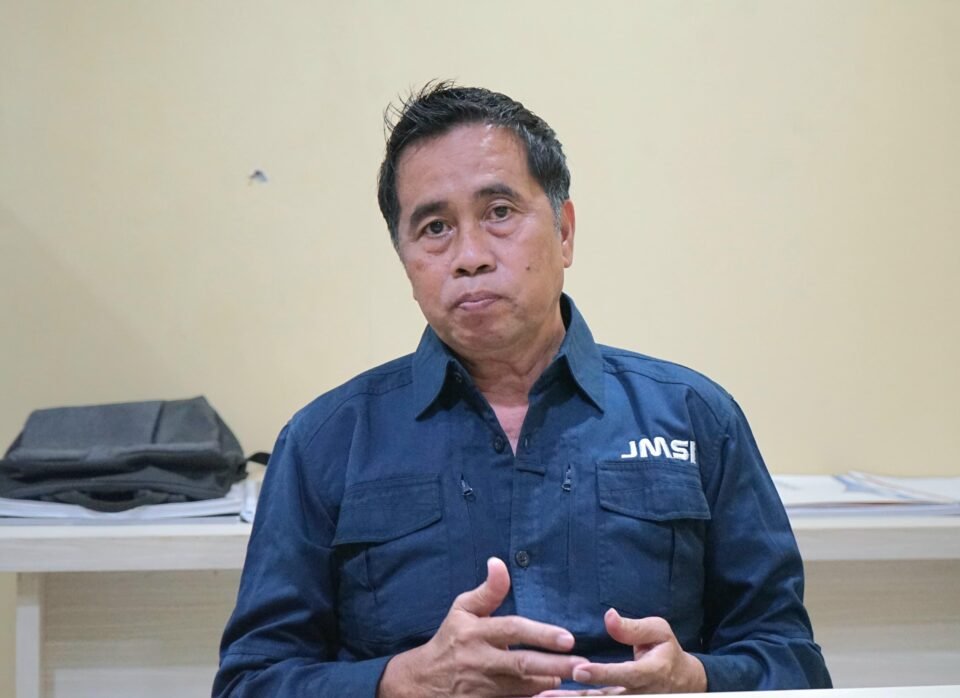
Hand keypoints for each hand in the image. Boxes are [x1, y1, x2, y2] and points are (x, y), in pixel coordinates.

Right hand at [378, 557, 586, 697]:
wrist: (421, 683)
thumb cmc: (449, 641)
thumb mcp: (462, 610)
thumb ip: (488, 591)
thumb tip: (499, 562)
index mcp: (475, 633)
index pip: (512, 630)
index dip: (540, 633)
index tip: (567, 638)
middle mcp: (480, 660)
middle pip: (523, 664)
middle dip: (555, 666)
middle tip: (583, 665)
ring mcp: (482, 688)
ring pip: (524, 688)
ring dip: (550, 685)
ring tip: (575, 679)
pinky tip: (553, 697)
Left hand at [536, 609, 705, 695]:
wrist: (683, 682)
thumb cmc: (666, 651)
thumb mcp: (659, 632)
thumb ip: (633, 628)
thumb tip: (609, 616)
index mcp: (650, 673)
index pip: (624, 675)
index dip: (602, 674)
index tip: (579, 670)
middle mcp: (639, 694)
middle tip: (548, 694)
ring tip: (542, 697)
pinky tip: (550, 697)